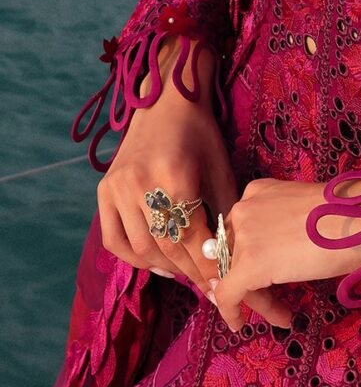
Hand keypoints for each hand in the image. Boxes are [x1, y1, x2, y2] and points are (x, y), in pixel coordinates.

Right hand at [95, 35, 235, 304]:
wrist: (165, 100)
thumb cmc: (201, 133)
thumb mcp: (221, 168)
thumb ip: (223, 213)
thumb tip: (231, 257)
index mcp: (175, 175)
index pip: (190, 238)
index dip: (206, 267)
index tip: (222, 286)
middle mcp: (140, 183)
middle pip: (165, 247)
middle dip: (189, 271)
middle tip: (207, 285)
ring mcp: (117, 187)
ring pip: (139, 248)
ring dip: (164, 267)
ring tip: (186, 272)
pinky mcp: (103, 190)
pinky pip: (113, 240)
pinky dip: (133, 258)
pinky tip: (156, 262)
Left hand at [212, 176, 360, 333]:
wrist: (359, 219)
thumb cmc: (345, 214)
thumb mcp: (304, 213)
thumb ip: (283, 227)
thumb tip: (282, 251)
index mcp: (258, 192)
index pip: (242, 231)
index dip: (248, 257)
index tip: (263, 277)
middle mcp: (245, 209)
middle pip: (236, 254)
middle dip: (253, 280)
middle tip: (275, 298)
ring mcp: (245, 236)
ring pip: (236, 276)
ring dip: (258, 298)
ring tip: (282, 314)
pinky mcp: (249, 265)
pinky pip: (228, 294)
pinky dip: (231, 312)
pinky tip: (240, 324)